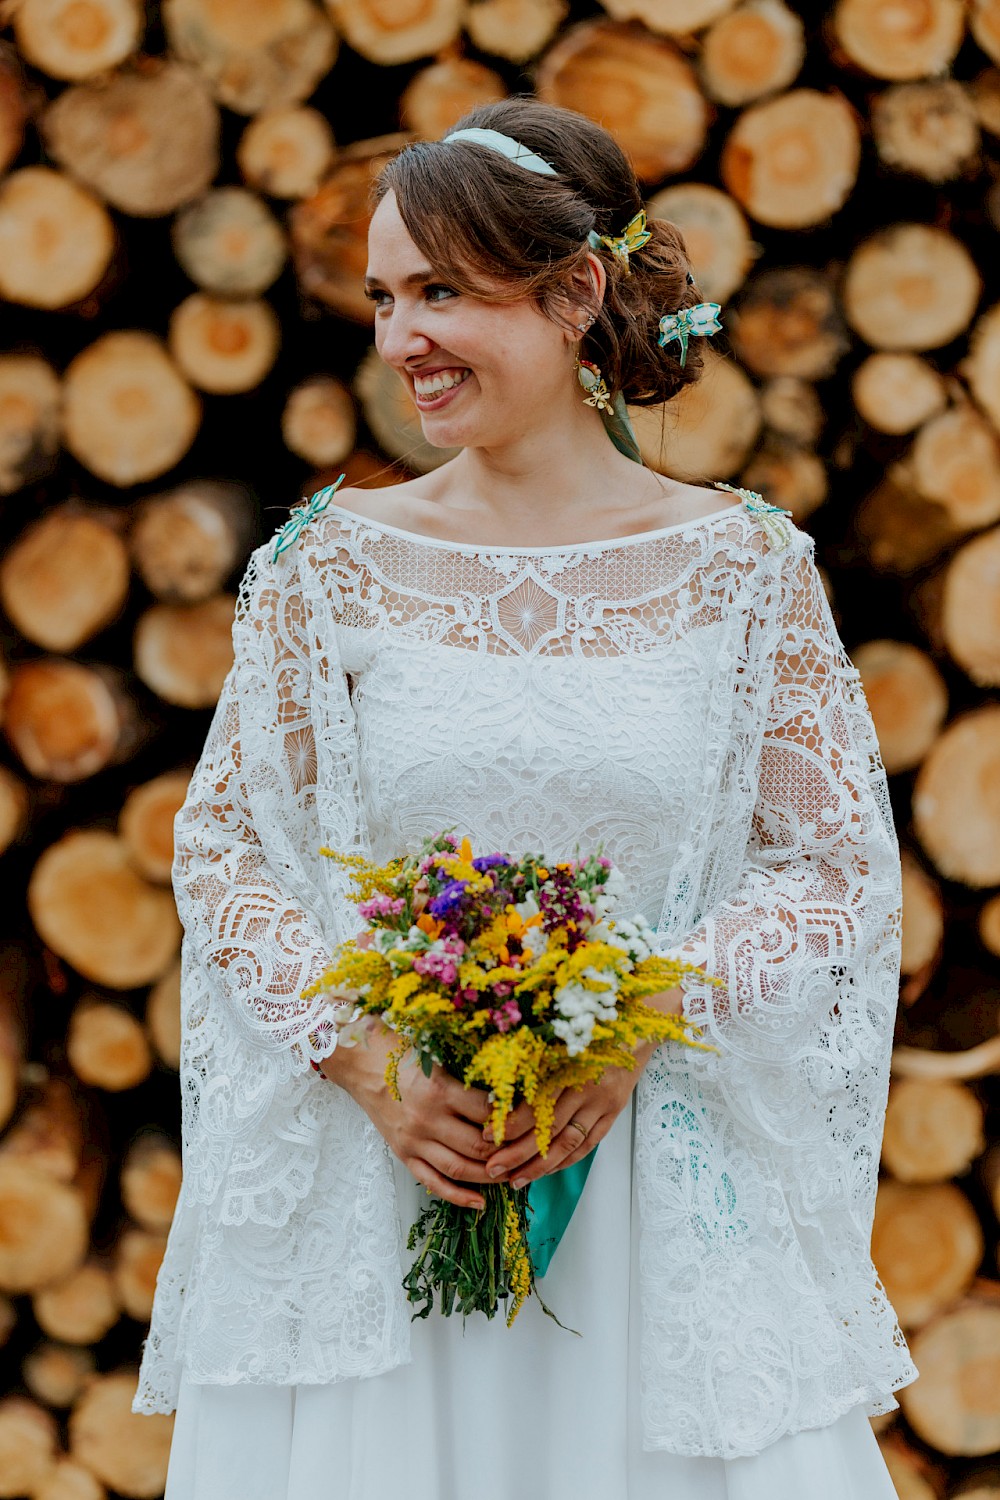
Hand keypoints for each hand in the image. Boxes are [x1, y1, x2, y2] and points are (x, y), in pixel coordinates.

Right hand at [321, 1022, 533, 1211]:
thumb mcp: (440, 1058)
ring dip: (490, 1178)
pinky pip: (434, 1183)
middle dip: (508, 1154)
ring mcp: (415, 1140)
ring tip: (512, 1176)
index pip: (488, 1114)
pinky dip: (459, 1197)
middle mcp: (428, 1119)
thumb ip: (469, 1079)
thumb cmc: (405, 1055)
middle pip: (479, 1147)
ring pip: (460, 1169)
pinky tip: (480, 1203)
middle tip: (528, 1154)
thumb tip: (509, 1096)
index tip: (530, 1122)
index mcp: (441, 1089)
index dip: (513, 1121)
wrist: (363, 1064)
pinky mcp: (404, 1154)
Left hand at [480, 984, 684, 1188]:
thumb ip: (537, 1060)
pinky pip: (589, 1144)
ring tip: (516, 1180)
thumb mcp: (563, 1036)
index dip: (511, 1123)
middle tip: (493, 1168)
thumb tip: (499, 1089)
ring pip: (569, 1142)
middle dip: (519, 1153)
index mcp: (571, 1065)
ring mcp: (604, 1103)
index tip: (487, 1136)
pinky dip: (567, 1160)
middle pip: (550, 1129)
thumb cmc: (593, 1025)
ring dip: (541, 1165)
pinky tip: (547, 1171)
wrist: (640, 1025)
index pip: (537, 1104)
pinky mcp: (614, 1112)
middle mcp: (587, 1087)